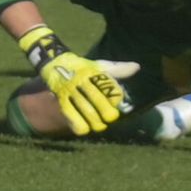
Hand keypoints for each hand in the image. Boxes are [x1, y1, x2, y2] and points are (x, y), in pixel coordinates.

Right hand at [18, 25, 138, 135]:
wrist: (54, 63)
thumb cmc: (82, 66)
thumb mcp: (99, 65)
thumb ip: (118, 69)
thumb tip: (136, 67)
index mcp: (93, 72)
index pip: (108, 87)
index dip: (115, 98)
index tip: (116, 102)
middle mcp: (81, 81)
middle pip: (99, 102)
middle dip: (108, 114)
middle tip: (110, 118)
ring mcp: (70, 91)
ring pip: (87, 112)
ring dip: (96, 123)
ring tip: (99, 125)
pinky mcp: (61, 100)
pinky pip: (71, 117)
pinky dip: (80, 126)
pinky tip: (84, 127)